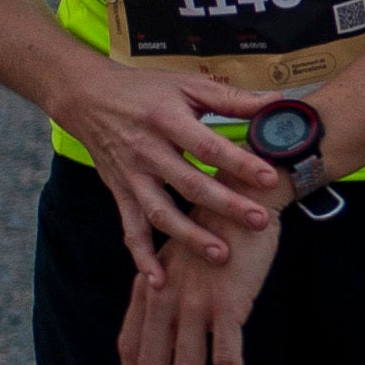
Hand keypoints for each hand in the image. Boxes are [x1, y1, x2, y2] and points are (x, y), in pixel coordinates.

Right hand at [55, 60, 288, 284]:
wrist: (88, 97)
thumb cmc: (145, 90)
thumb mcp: (187, 84)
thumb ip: (231, 97)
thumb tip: (277, 102)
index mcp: (167, 119)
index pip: (208, 146)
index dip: (239, 163)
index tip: (269, 178)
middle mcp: (147, 150)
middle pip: (189, 183)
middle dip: (225, 205)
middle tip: (259, 221)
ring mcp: (131, 175)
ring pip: (161, 212)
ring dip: (189, 236)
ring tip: (220, 255)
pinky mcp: (119, 192)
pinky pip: (131, 228)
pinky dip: (142, 256)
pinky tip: (159, 280)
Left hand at [119, 204, 282, 364]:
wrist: (247, 200)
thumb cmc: (218, 228)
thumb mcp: (179, 257)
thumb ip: (167, 289)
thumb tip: (170, 326)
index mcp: (149, 287)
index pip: (129, 344)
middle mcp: (164, 298)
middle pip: (154, 363)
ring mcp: (194, 303)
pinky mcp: (228, 305)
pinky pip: (226, 359)